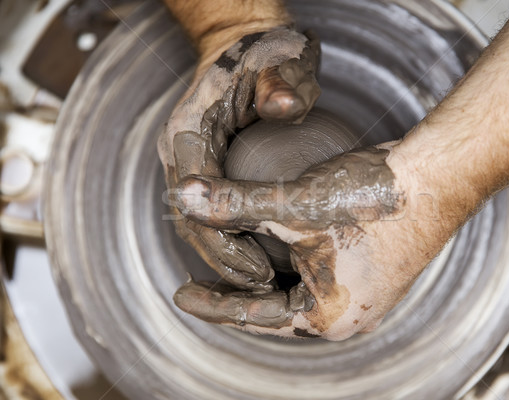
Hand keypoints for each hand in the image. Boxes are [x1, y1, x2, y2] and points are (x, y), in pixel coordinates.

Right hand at [158, 27, 320, 291]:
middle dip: (221, 258)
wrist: (243, 41)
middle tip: (261, 286)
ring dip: (221, 254)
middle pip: (190, 218)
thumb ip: (282, 83)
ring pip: (195, 220)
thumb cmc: (264, 52)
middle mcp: (180, 149)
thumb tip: (284, 106)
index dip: (224, 240)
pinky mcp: (202, 164)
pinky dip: (224, 238)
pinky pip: (207, 211)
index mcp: (189, 129)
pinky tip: (253, 255)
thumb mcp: (281, 61)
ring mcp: (188, 158)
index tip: (257, 267)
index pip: (197, 199)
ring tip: (259, 281)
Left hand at [173, 145, 440, 340]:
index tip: (183, 294)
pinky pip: (320, 276)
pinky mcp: (373, 269)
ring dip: (266, 276)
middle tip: (204, 281)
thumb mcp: (293, 205)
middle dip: (239, 293)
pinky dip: (291, 263)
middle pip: (277, 309)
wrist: (436, 177)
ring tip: (236, 264)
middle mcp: (348, 313)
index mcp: (328, 317)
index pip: (254, 316)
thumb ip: (234, 204)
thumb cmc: (370, 199)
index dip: (213, 304)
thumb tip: (183, 196)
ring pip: (299, 292)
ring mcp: (364, 293)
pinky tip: (277, 244)